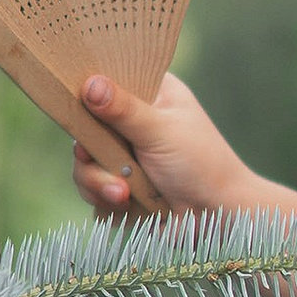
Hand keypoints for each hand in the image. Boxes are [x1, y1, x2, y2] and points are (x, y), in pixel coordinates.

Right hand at [71, 73, 249, 217]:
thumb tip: (89, 84)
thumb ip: (123, 111)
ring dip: (97, 181)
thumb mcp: (161, 132)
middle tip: (93, 159)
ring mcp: (125, 154)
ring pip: (85, 162)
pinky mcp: (120, 185)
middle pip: (86, 125)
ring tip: (122, 194)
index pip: (107, 78)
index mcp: (151, 93)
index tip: (76, 100)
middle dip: (89, 151)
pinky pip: (92, 189)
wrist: (220, 218)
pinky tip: (124, 204)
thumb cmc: (202, 166)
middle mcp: (134, 120)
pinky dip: (103, 199)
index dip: (86, 89)